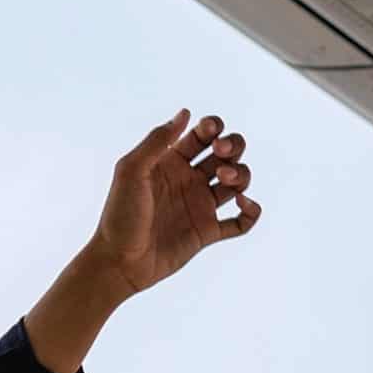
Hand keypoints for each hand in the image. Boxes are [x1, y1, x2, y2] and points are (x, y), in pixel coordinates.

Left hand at [86, 110, 261, 295]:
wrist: (120, 260)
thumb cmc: (120, 213)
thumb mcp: (132, 170)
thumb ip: (157, 141)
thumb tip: (185, 113)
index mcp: (169, 161)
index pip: (201, 135)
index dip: (213, 127)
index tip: (211, 133)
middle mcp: (188, 180)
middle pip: (225, 154)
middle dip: (233, 146)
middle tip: (220, 154)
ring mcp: (199, 205)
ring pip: (237, 182)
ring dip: (241, 174)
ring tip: (225, 178)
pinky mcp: (207, 232)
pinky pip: (241, 222)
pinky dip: (252, 212)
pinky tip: (243, 203)